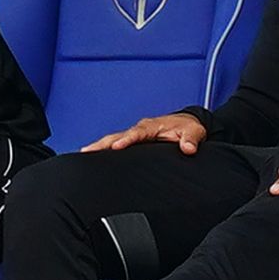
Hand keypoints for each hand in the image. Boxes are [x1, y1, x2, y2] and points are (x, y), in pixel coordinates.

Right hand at [84, 109, 208, 155]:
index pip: (136, 133)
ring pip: (114, 139)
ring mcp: (136, 134)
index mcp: (152, 126)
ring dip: (100, 146)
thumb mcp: (194, 132)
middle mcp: (141, 129)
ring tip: (84, 154)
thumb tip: (188, 148)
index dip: (126, 140)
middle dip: (102, 143)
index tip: (115, 147)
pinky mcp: (135, 140)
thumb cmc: (188, 127)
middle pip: (117, 135)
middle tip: (87, 151)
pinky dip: (105, 148)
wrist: (187, 123)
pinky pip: (118, 143)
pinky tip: (97, 156)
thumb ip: (190, 140)